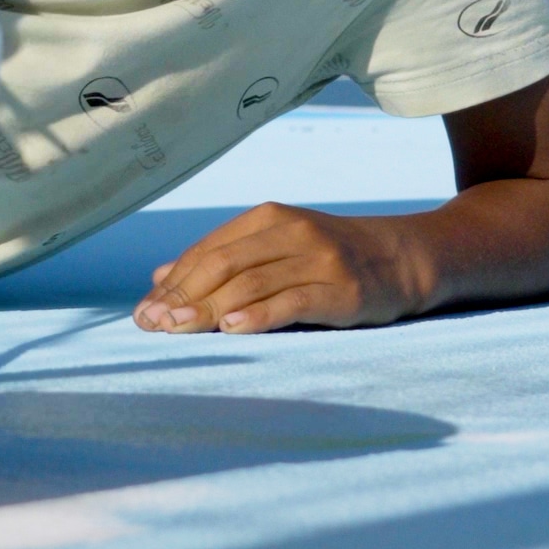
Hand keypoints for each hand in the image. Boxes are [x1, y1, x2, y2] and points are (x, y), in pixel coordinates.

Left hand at [135, 202, 427, 334]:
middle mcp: (291, 232)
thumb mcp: (276, 247)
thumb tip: (159, 277)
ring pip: (251, 283)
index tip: (144, 312)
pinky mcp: (342, 290)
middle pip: (223, 264)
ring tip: (178, 330)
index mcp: (269, 218)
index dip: (173, 282)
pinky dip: (259, 314)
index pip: (208, 250)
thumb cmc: (330, 258)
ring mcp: (318, 259)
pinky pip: (293, 300)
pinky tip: (233, 328)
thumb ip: (223, 258)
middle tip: (153, 325)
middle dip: (183, 296)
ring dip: (209, 309)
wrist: (403, 259)